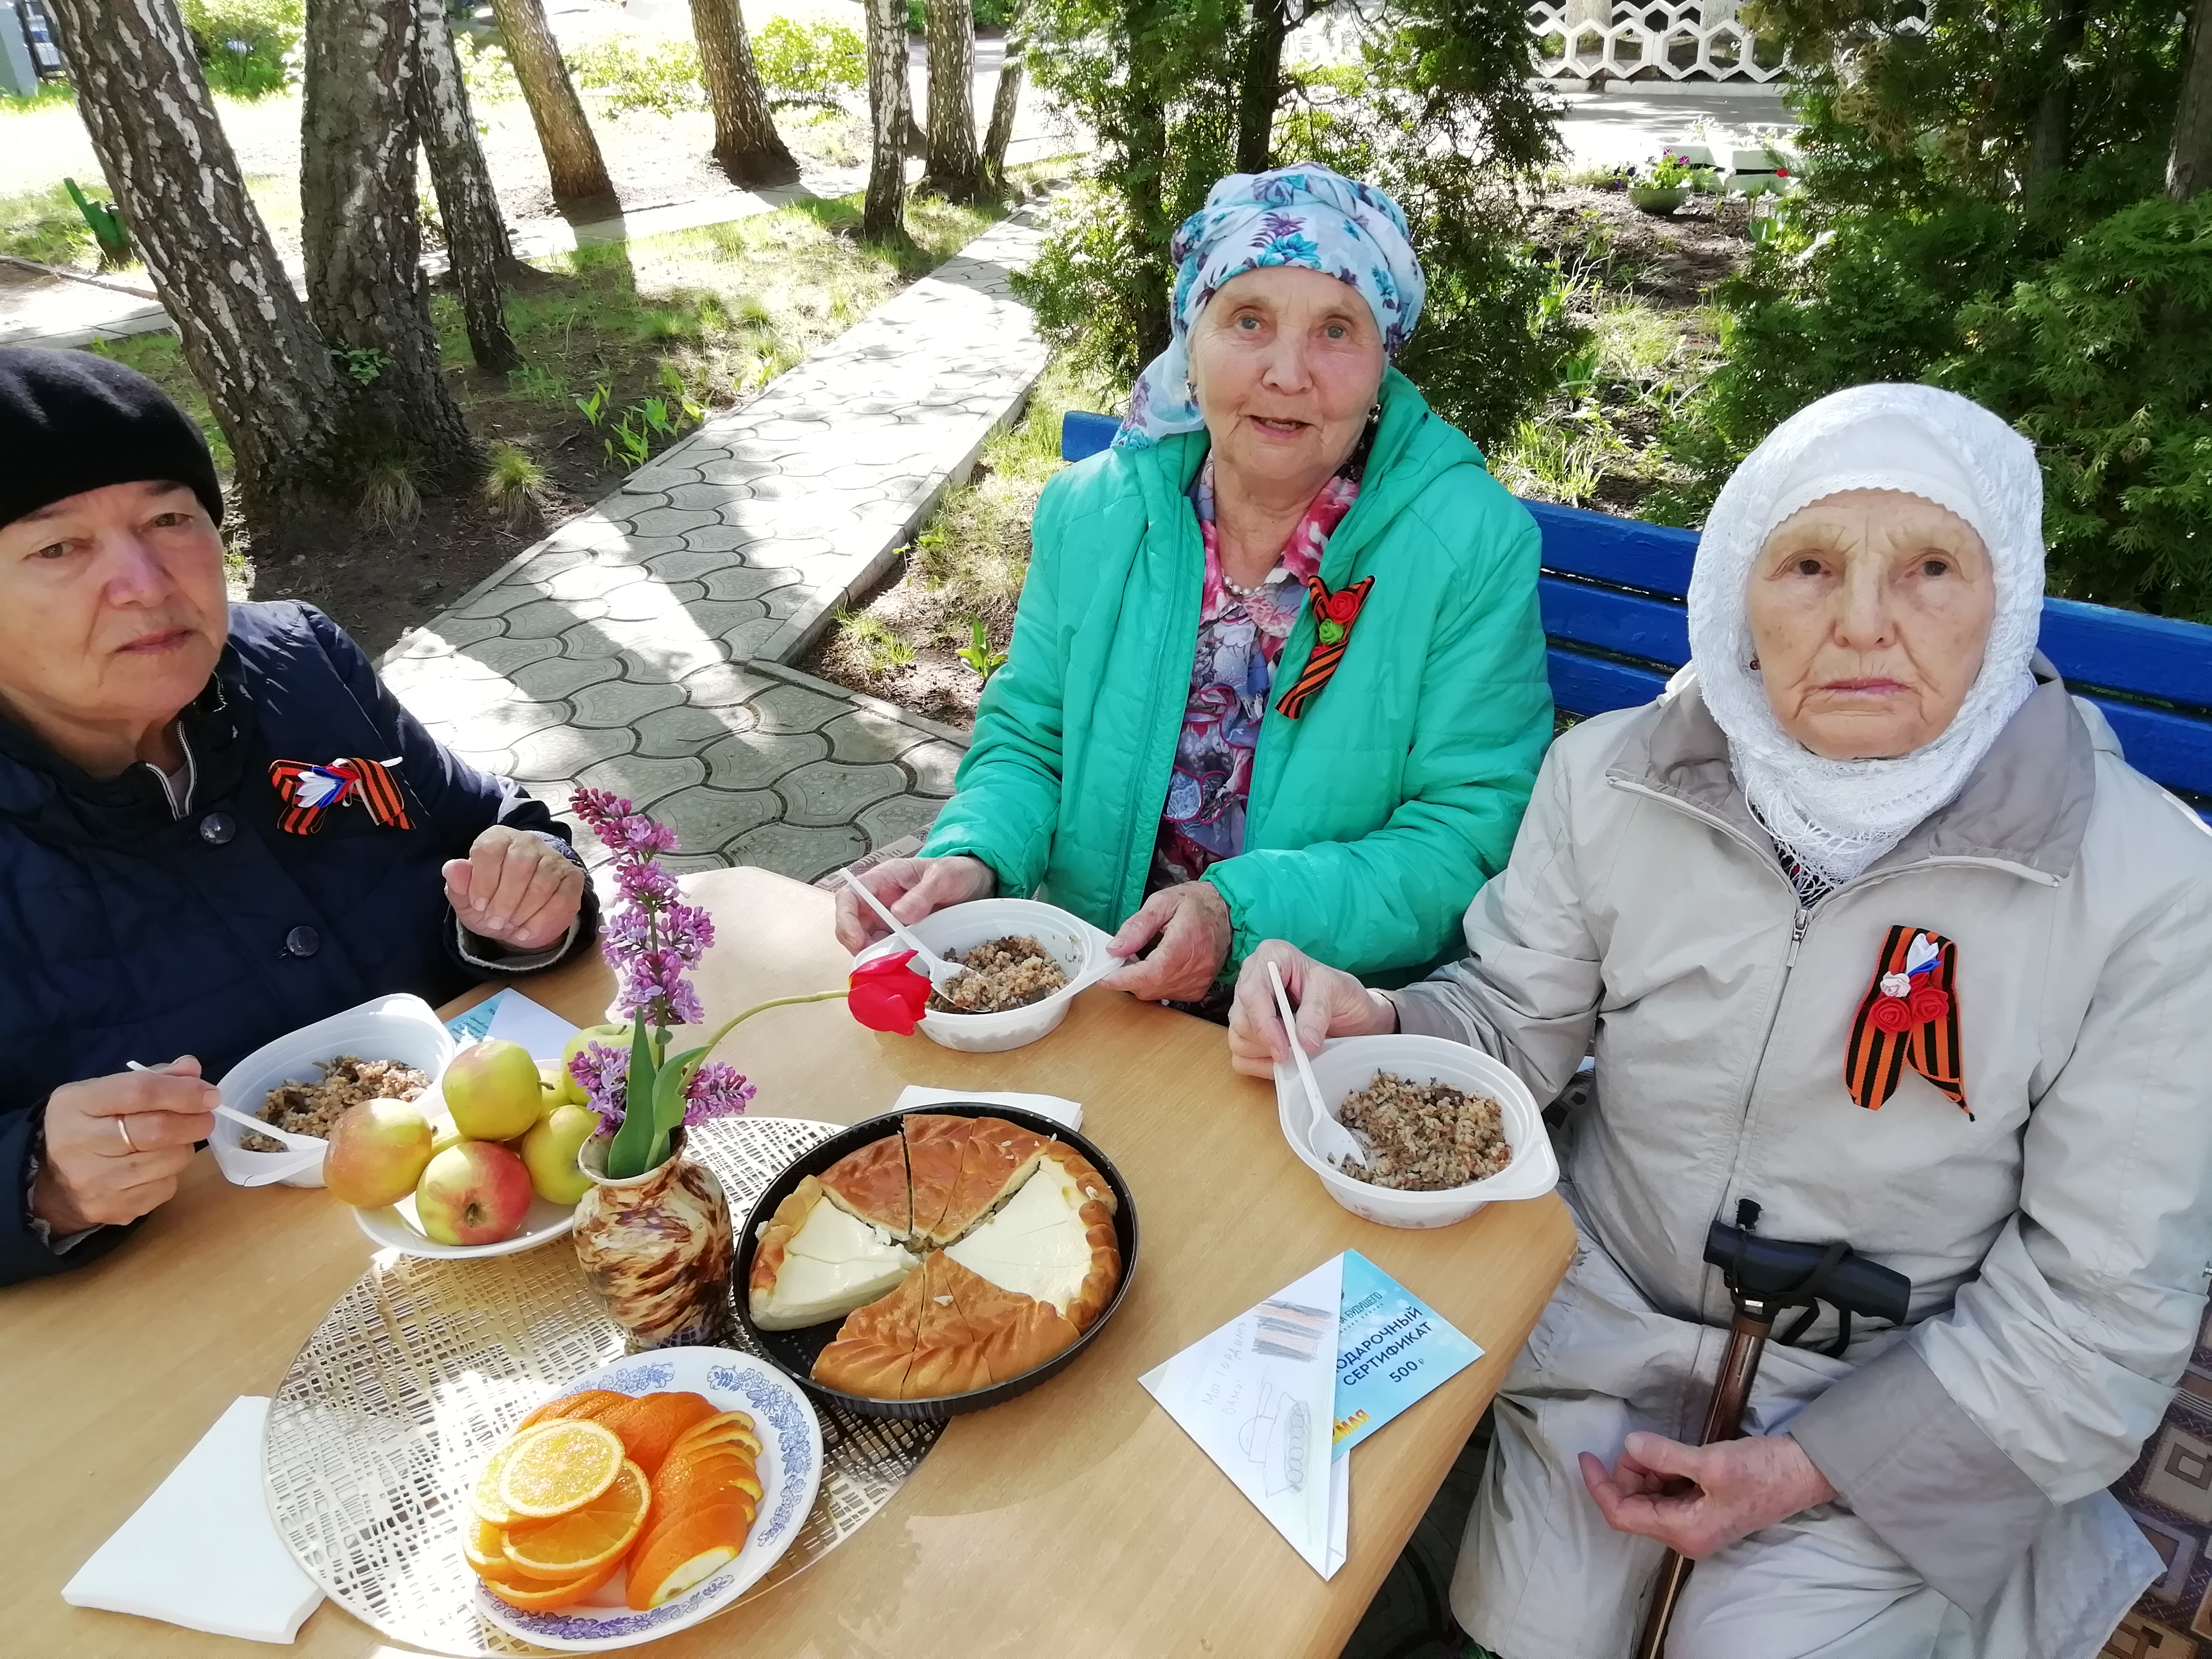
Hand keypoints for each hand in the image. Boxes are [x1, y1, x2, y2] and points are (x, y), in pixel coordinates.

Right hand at [33, 1060, 217, 1234]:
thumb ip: (151, 1079)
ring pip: (169, 1161)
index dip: (182, 1091)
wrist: (51, 1183)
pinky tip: (157, 1167)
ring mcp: (95, 1181)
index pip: (138, 1091)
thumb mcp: (105, 1093)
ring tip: (175, 1142)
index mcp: (76, 1104)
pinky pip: (166, 1188)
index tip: (210, 1094)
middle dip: (194, 1121)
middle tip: (206, 1117)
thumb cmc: (88, 1127)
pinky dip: (172, 1174)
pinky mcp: (113, 1208)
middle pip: (157, 1130)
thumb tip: (192, 1069)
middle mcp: (79, 1143)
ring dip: (184, 1148)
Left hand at [443, 827, 585, 951]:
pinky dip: (544, 920)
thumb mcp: (466, 899)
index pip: (490, 849)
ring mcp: (553, 858)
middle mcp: (527, 842)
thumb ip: (457, 883)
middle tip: (495, 921)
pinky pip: (564, 897)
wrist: (515, 919)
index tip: (478, 905)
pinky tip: (527, 932)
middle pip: (520, 864)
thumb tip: (452, 867)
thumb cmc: (488, 902)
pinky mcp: (572, 878)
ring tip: (511, 926)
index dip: (483, 881)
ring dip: (524, 911)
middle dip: (505, 900)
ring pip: (543, 881)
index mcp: (497, 839)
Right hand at [832, 855, 996, 952]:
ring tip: (892, 968)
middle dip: (857, 944)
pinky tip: (902, 970)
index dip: (846, 919)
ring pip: (866, 941)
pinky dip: (890, 963)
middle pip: (851, 924)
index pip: (849, 896)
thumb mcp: (944, 877)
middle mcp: (880, 901)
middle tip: (877, 962)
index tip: (857, 940)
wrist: (977, 883)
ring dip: (873, 957)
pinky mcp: (901, 936)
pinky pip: (887, 951)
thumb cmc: (957, 872)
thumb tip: (898, 914)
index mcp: (883, 879)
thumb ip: (922, 893)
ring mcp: (889, 920)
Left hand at [1101, 881, 1234, 1002]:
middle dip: (1127, 979)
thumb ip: (1137, 926)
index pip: (1149, 973)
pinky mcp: (1199, 989)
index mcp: (1184, 945)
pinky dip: (1155, 984)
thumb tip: (1115, 949)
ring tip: (1139, 959)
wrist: (1228, 912)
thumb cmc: (1195, 903)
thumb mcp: (1162, 903)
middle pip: (1150, 987)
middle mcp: (1193, 969)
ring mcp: (1198, 982)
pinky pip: (1168, 994)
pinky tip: (1156, 966)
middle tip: (1119, 961)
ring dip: (1141, 982)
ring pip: (1157, 994)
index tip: (1103, 977)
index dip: (1123, 979)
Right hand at [1227, 939, 1395, 1077]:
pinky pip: (1241, 1058)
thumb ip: (1318, 1010)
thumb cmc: (1342, 995)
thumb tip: (1304, 1040)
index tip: (1284, 1048)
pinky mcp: (1246, 1033)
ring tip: (1295, 1053)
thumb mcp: (1338, 991)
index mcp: (1272, 957)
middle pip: (1241, 1019)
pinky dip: (1262, 1066)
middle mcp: (1253, 979)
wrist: (1351, 1015)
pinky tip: (1284, 1061)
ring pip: (1237, 1040)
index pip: (1252, 992)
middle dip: (1268, 1041)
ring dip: (1266, 1055)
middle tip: (1297, 1052)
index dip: (1264, 1023)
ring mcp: (1246, 1008)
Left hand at [1579, 1432, 1835, 1558]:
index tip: (1586, 1456)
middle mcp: (1686, 1535)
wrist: (1805, 1473)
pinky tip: (1675, 1455)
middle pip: (1633, 1506)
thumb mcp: (1711, 1462)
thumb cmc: (1764, 1472)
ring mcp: (1696, 1524)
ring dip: (1645, 1470)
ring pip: (1649, 1497)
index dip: (1600, 1485)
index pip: (1623, 1514)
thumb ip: (1665, 1456)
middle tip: (1643, 1444)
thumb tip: (1628, 1446)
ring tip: (1663, 1447)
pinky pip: (1668, 1492)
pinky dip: (1662, 1471)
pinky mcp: (1704, 1509)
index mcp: (1685, 1532)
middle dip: (1628, 1473)